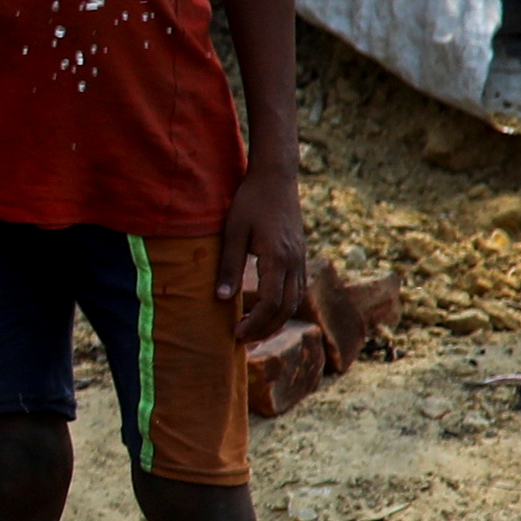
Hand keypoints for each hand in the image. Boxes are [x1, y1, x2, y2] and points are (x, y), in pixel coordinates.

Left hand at [220, 163, 312, 333]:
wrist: (276, 178)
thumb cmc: (250, 201)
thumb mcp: (232, 232)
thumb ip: (228, 266)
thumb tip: (220, 299)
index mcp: (278, 258)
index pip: (270, 303)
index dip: (254, 323)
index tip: (235, 334)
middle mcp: (295, 262)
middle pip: (285, 308)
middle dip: (265, 329)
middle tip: (242, 341)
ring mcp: (300, 259)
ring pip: (295, 301)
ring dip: (276, 321)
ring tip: (253, 332)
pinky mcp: (300, 255)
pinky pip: (296, 289)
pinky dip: (283, 306)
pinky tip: (266, 311)